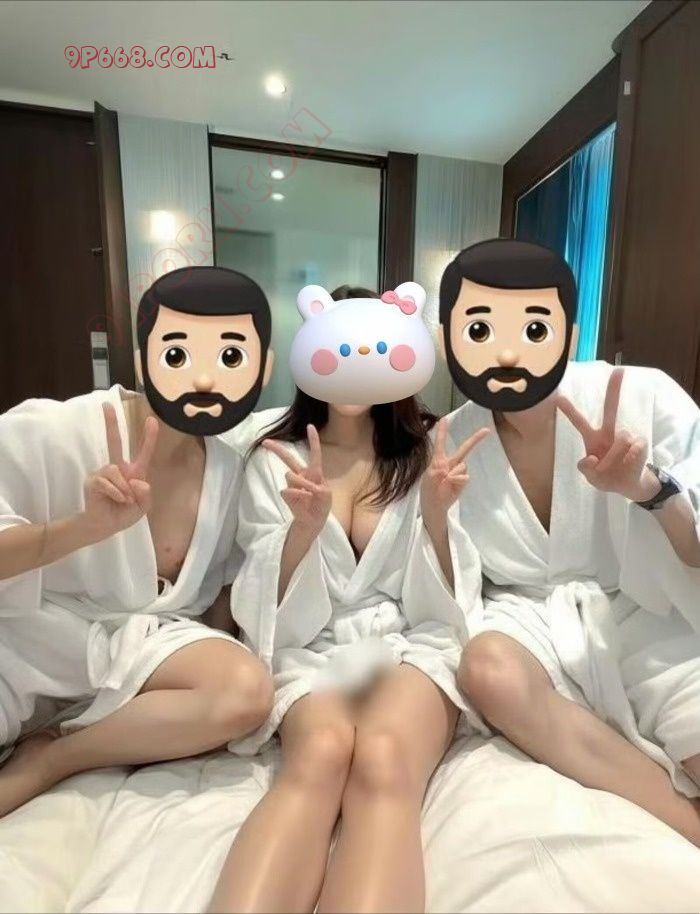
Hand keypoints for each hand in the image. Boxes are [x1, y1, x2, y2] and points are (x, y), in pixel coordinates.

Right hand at [79, 403, 158, 541]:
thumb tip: (138, 481)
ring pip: (116, 470)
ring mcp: (104, 472)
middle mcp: (118, 468)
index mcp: (134, 472)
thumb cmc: (123, 514)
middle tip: (106, 405)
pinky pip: (108, 481)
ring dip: (124, 489)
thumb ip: (146, 495)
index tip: (152, 420)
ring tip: (125, 501)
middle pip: (114, 441)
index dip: (149, 437)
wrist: (104, 527)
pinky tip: (116, 500)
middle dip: (111, 423)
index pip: (143, 452)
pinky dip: (116, 493)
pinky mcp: (93, 480)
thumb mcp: (143, 507)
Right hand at [263, 425, 332, 534]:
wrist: (312, 521)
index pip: (315, 454)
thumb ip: (320, 489)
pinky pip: (287, 490)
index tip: (310, 426)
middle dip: (277, 449)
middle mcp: (302, 475)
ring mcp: (293, 484)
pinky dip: (296, 495)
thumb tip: (309, 487)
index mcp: (314, 473)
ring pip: (290, 475)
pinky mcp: (286, 493)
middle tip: (265, 442)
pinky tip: (302, 502)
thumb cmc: (321, 506)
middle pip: (288, 458)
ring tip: (309, 496)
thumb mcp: (327, 497)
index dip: (313, 440)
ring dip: (301, 485)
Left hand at [421, 418, 489, 524]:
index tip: (444, 418)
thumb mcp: (429, 480)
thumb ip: (441, 472)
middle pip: (463, 449)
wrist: (434, 509)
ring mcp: (458, 473)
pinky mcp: (463, 481)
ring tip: (445, 484)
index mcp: (438, 461)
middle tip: (487, 430)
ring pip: (462, 466)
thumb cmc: (429, 493)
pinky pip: (464, 476)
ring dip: (454, 474)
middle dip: (475, 440)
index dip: (443, 432)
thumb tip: (456, 471)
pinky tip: (450, 487)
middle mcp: (450, 464)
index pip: (440, 444)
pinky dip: (458, 481)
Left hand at [556, 367, 657, 501]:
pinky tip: (629, 465)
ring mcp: (625, 436)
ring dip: (615, 458)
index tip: (558, 396)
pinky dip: (629, 460)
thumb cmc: (606, 476)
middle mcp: (609, 433)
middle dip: (614, 389)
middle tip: (619, 370)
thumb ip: (587, 469)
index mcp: (592, 438)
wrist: (628, 485)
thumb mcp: (591, 477)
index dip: (569, 410)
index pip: (579, 421)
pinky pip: (634, 448)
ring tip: (614, 468)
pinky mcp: (640, 442)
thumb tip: (592, 458)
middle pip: (610, 408)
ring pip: (621, 439)